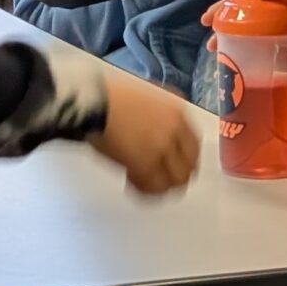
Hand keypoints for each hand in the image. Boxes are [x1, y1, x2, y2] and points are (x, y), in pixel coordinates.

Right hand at [90, 73, 201, 195]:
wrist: (92, 101)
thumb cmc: (108, 95)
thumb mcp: (144, 97)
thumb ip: (158, 117)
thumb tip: (155, 135)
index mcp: (178, 110)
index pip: (194, 144)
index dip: (183, 158)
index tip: (172, 164)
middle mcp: (176, 128)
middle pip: (189, 164)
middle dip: (174, 175)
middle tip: (159, 179)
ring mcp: (163, 147)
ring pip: (176, 180)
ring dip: (161, 185)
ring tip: (142, 182)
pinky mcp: (147, 164)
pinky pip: (155, 187)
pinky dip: (145, 190)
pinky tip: (131, 183)